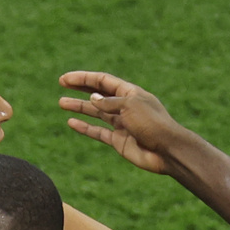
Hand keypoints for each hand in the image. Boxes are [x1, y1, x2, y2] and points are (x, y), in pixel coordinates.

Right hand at [58, 72, 187, 173]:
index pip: (102, 81)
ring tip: (62, 103)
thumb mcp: (130, 106)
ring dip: (79, 107)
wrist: (167, 151)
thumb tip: (92, 98)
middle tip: (62, 84)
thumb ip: (109, 102)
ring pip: (96, 112)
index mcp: (130, 93)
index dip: (84, 78)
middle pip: (98, 94)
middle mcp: (124, 106)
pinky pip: (98, 132)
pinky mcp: (119, 140)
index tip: (65, 79)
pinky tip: (72, 123)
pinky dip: (85, 127)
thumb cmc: (152, 124)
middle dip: (80, 88)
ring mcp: (121, 124)